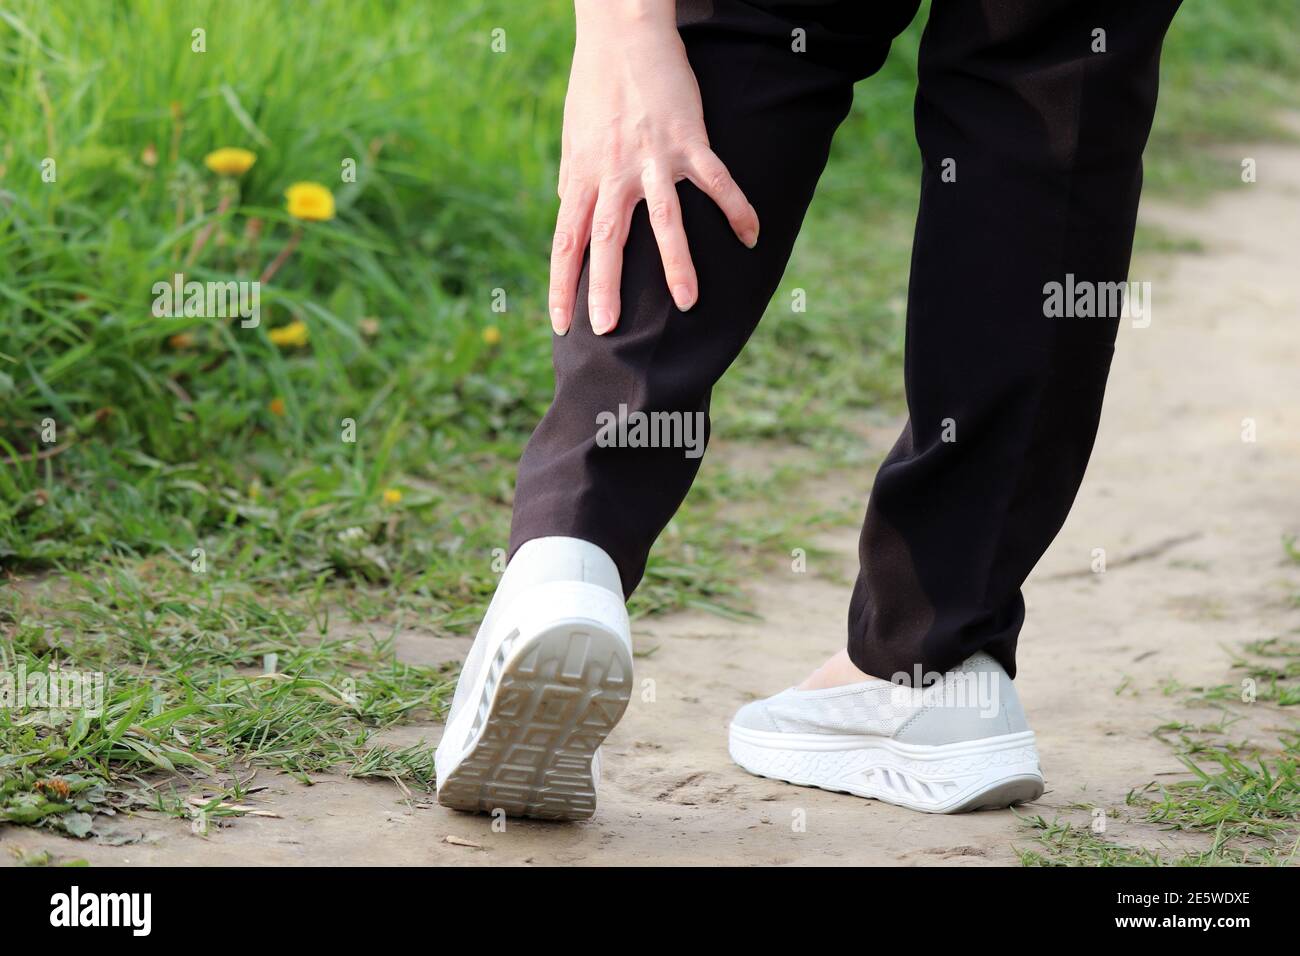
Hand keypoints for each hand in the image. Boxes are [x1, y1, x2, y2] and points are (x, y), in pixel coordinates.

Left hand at [550, 0, 759, 335]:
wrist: (622, 32)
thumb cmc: (595, 85)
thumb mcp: (574, 136)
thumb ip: (575, 179)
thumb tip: (570, 210)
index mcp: (583, 177)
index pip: (567, 242)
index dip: (562, 286)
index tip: (562, 325)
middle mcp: (614, 172)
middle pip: (608, 239)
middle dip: (606, 288)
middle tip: (608, 330)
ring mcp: (653, 158)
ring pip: (665, 219)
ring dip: (677, 263)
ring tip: (689, 303)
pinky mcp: (688, 140)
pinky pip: (716, 181)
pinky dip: (736, 209)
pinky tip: (752, 237)